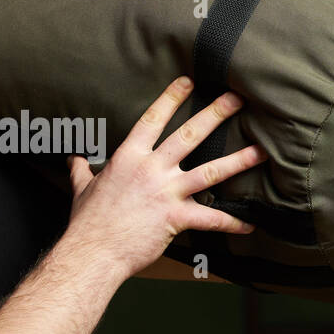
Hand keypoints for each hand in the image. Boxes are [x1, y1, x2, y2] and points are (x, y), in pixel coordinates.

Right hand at [61, 76, 268, 280]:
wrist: (93, 251)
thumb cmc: (87, 222)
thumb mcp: (81, 189)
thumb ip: (80, 170)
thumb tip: (73, 159)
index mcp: (128, 157)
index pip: (152, 119)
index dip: (171, 98)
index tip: (189, 82)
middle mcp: (151, 169)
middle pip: (190, 135)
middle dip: (216, 114)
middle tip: (237, 99)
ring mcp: (166, 192)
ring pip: (210, 171)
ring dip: (238, 161)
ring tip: (261, 152)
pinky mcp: (176, 218)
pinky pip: (211, 218)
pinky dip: (232, 221)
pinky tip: (250, 223)